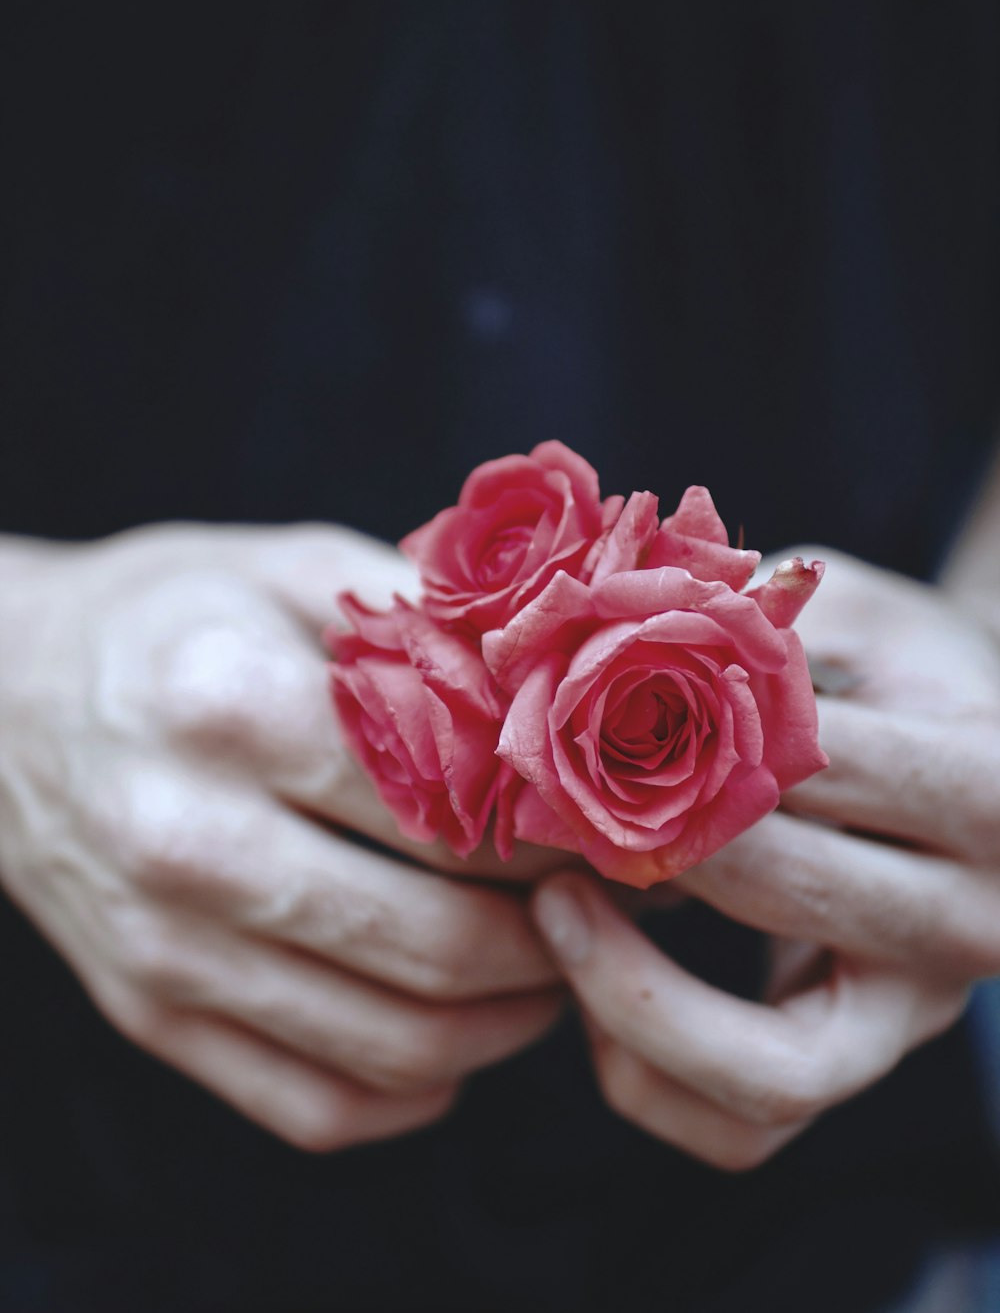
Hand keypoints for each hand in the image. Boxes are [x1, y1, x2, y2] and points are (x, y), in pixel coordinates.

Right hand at [0, 523, 562, 1150]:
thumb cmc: (165, 618)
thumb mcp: (284, 564)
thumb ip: (423, 614)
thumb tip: (569, 676)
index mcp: (231, 706)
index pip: (453, 808)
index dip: (565, 832)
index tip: (626, 831)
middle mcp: (189, 840)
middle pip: (437, 941)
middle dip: (557, 938)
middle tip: (610, 908)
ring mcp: (162, 947)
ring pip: (394, 1043)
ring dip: (509, 1022)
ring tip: (556, 969)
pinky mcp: (149, 1014)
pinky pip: (316, 1103)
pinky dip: (415, 1088)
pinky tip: (457, 1029)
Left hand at [531, 549, 999, 1168]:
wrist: (973, 753)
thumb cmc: (898, 667)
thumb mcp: (859, 613)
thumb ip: (766, 623)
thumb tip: (613, 634)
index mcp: (993, 789)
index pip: (839, 767)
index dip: (706, 733)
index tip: (601, 705)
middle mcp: (974, 921)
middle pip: (794, 897)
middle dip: (653, 844)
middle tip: (550, 804)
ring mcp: (912, 1008)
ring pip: (768, 1071)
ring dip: (631, 997)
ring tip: (552, 906)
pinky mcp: (853, 1055)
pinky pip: (740, 1125)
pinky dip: (647, 1074)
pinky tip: (589, 979)